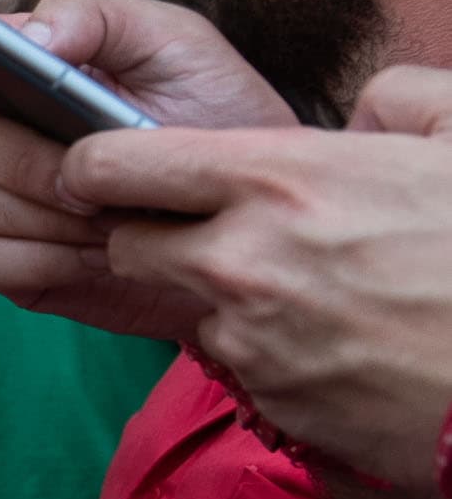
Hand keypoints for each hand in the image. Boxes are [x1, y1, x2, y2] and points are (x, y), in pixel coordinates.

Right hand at [0, 0, 295, 337]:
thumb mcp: (180, 42)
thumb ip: (98, 15)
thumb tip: (27, 36)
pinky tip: (100, 257)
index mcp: (30, 67)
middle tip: (101, 174)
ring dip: (48, 214)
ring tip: (119, 217)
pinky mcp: (18, 264)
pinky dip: (45, 262)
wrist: (260, 221)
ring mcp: (6, 199)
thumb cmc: (223, 121)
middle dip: (30, 158)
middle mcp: (5, 130)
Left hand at [41, 68, 451, 480]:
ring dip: (227, 298)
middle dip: (152, 235)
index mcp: (279, 179)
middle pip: (128, 244)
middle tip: (216, 231)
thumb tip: (366, 106)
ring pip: (189, 307)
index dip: (98, 164)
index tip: (105, 166)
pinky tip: (340, 340)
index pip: (115, 165)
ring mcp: (248, 335)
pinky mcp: (267, 397)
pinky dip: (272, 350)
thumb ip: (400, 100)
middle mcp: (241, 259)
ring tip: (318, 290)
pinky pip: (241, 362)